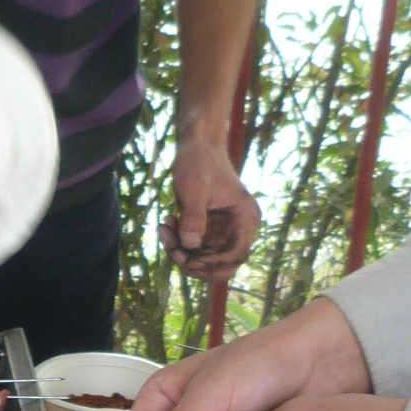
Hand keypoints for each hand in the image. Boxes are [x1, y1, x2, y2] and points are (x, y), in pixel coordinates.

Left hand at [163, 133, 258, 276]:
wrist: (196, 145)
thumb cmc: (200, 161)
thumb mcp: (194, 188)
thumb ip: (194, 216)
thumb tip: (191, 245)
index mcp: (246, 218)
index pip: (236, 256)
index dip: (213, 264)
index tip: (189, 258)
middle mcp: (239, 228)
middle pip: (221, 265)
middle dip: (194, 263)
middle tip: (173, 250)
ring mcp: (223, 230)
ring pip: (204, 258)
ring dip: (181, 252)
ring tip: (165, 228)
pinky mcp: (208, 229)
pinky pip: (193, 247)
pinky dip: (178, 242)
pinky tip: (166, 223)